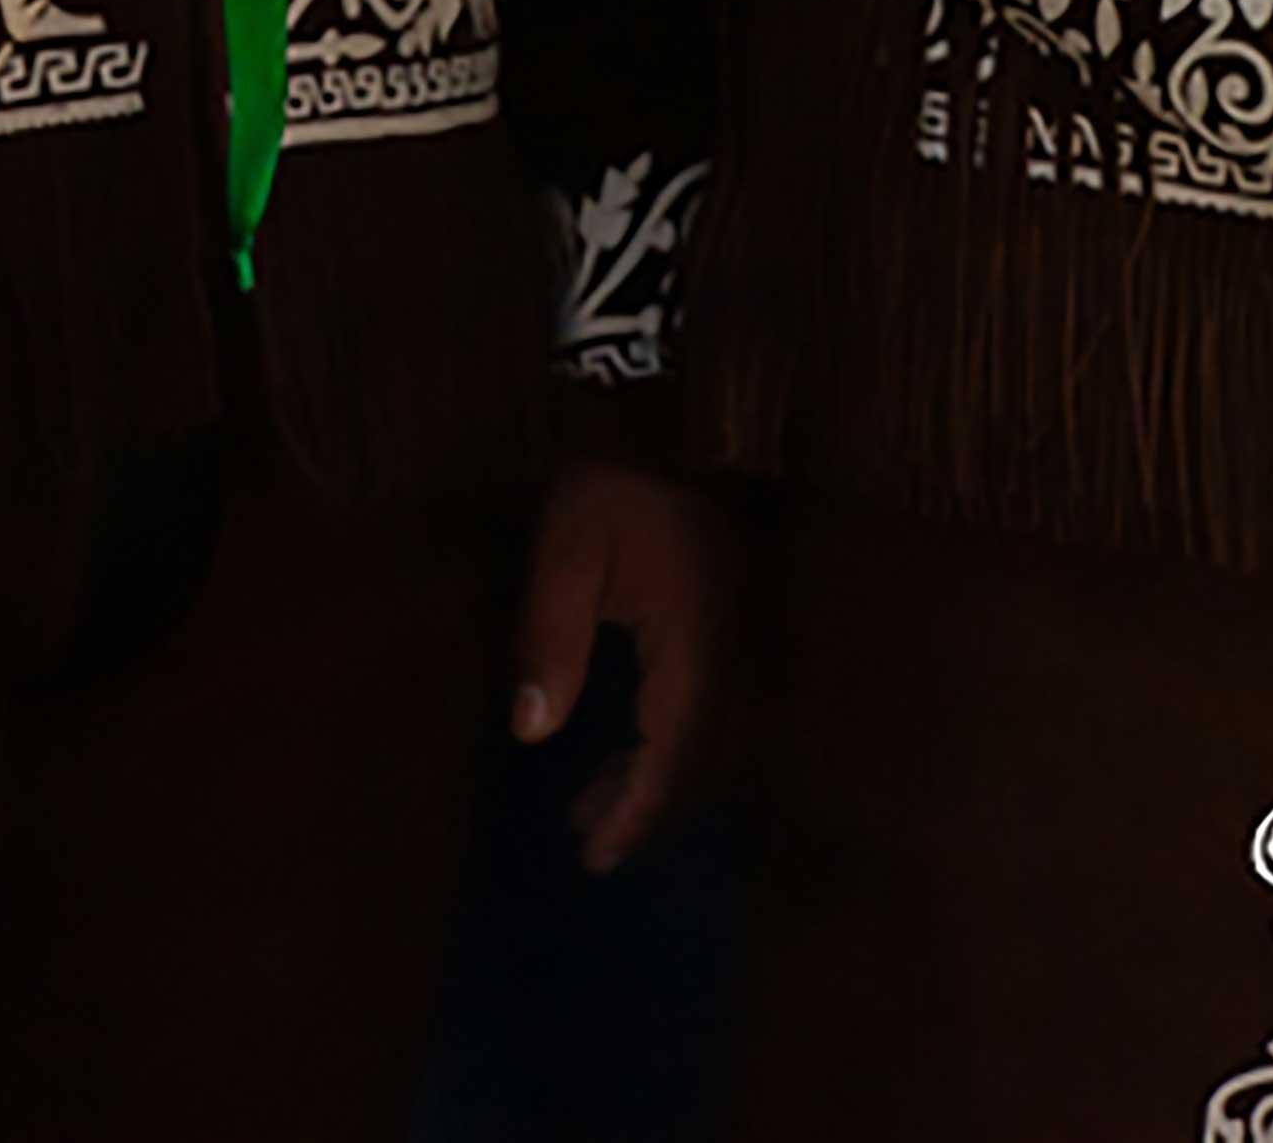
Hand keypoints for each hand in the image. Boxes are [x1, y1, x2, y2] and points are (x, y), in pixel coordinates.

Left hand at [511, 458, 728, 867]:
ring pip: (708, 736)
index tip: (596, 859)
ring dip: (656, 773)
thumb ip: (549, 644)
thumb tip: (531, 733)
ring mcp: (742, 637)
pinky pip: (710, 703)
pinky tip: (633, 736)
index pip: (672, 761)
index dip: (635, 816)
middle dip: (643, 806)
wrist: (671, 414)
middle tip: (586, 838)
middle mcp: (733, 657)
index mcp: (695, 652)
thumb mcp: (565, 556)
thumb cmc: (612, 483)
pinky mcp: (733, 619)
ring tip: (593, 800)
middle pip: (698, 761)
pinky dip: (671, 735)